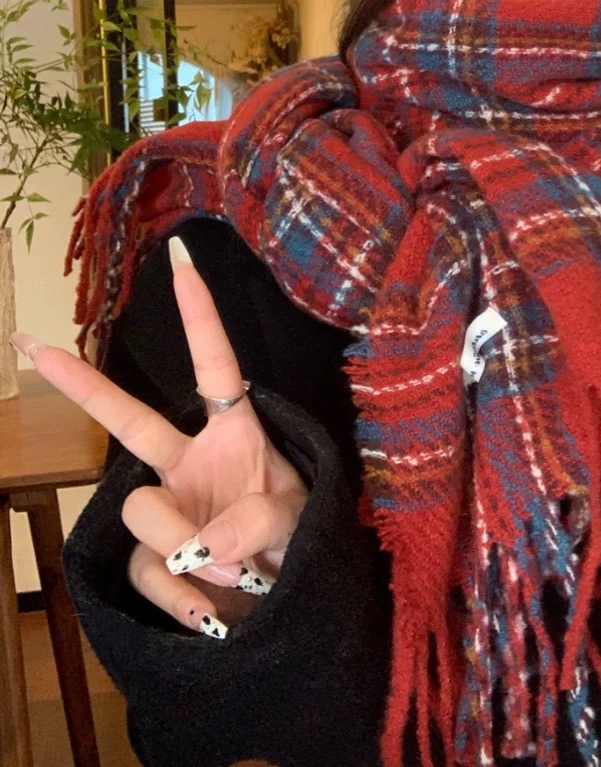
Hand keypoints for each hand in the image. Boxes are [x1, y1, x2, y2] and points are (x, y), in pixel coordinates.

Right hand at [11, 234, 307, 635]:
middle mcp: (190, 461)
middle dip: (80, 384)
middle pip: (128, 418)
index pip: (215, 364)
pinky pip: (147, 571)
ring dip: (184, 544)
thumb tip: (196, 545)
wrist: (288, 603)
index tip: (181, 257)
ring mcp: (168, 507)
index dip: (199, 314)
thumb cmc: (299, 540)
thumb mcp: (298, 519)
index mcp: (234, 432)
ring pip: (139, 508)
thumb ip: (256, 522)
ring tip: (234, 571)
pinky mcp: (155, 558)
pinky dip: (178, 596)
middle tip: (30, 342)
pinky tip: (207, 613)